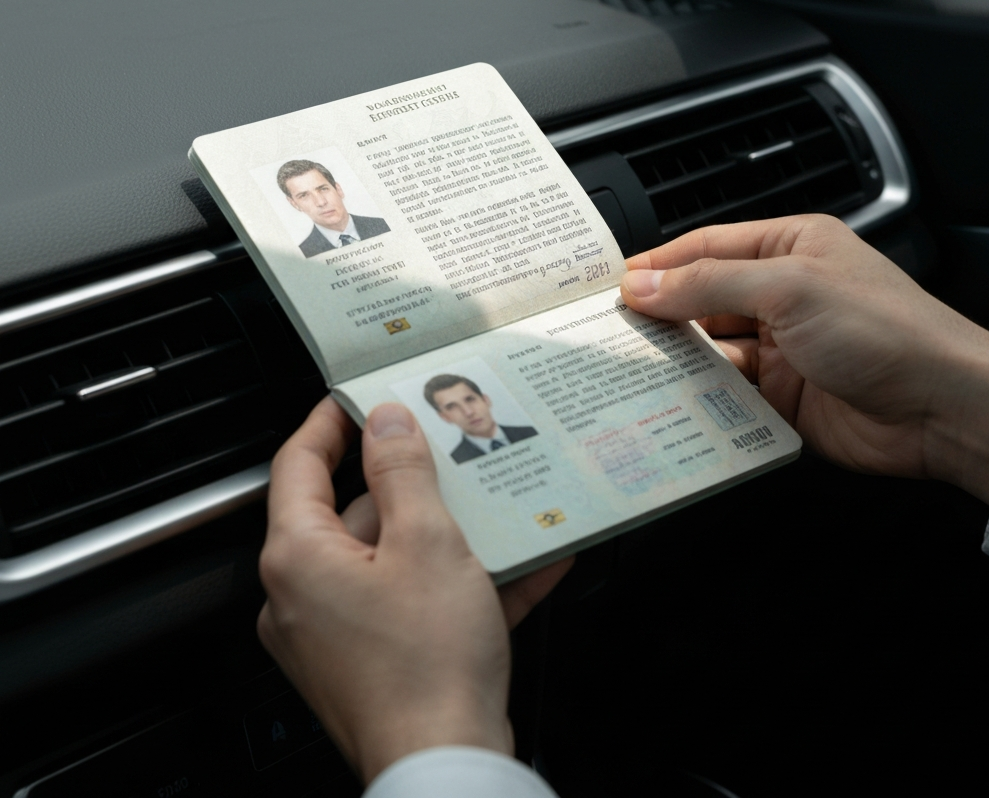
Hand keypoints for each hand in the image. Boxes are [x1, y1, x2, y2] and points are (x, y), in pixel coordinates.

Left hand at [257, 398, 571, 782]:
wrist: (447, 770)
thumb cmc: (427, 666)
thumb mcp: (426, 542)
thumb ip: (404, 471)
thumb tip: (387, 423)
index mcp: (299, 558)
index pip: (299, 464)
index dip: (331, 421)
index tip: (360, 397)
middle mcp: (302, 595)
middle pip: (353, 511)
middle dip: (410, 484)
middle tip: (452, 455)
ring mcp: (336, 633)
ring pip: (390, 557)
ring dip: (446, 533)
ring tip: (501, 509)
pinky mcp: (370, 660)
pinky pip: (412, 600)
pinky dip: (456, 581)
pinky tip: (520, 564)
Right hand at [621, 215, 988, 509]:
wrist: (942, 409)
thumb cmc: (884, 330)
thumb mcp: (789, 288)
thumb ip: (709, 283)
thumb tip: (642, 284)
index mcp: (789, 247)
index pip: (707, 246)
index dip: (658, 264)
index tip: (612, 284)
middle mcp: (782, 293)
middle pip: (702, 297)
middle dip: (661, 313)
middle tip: (613, 329)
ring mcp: (781, 345)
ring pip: (709, 347)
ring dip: (678, 357)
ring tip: (633, 366)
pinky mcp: (780, 394)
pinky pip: (726, 390)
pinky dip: (700, 395)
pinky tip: (673, 398)